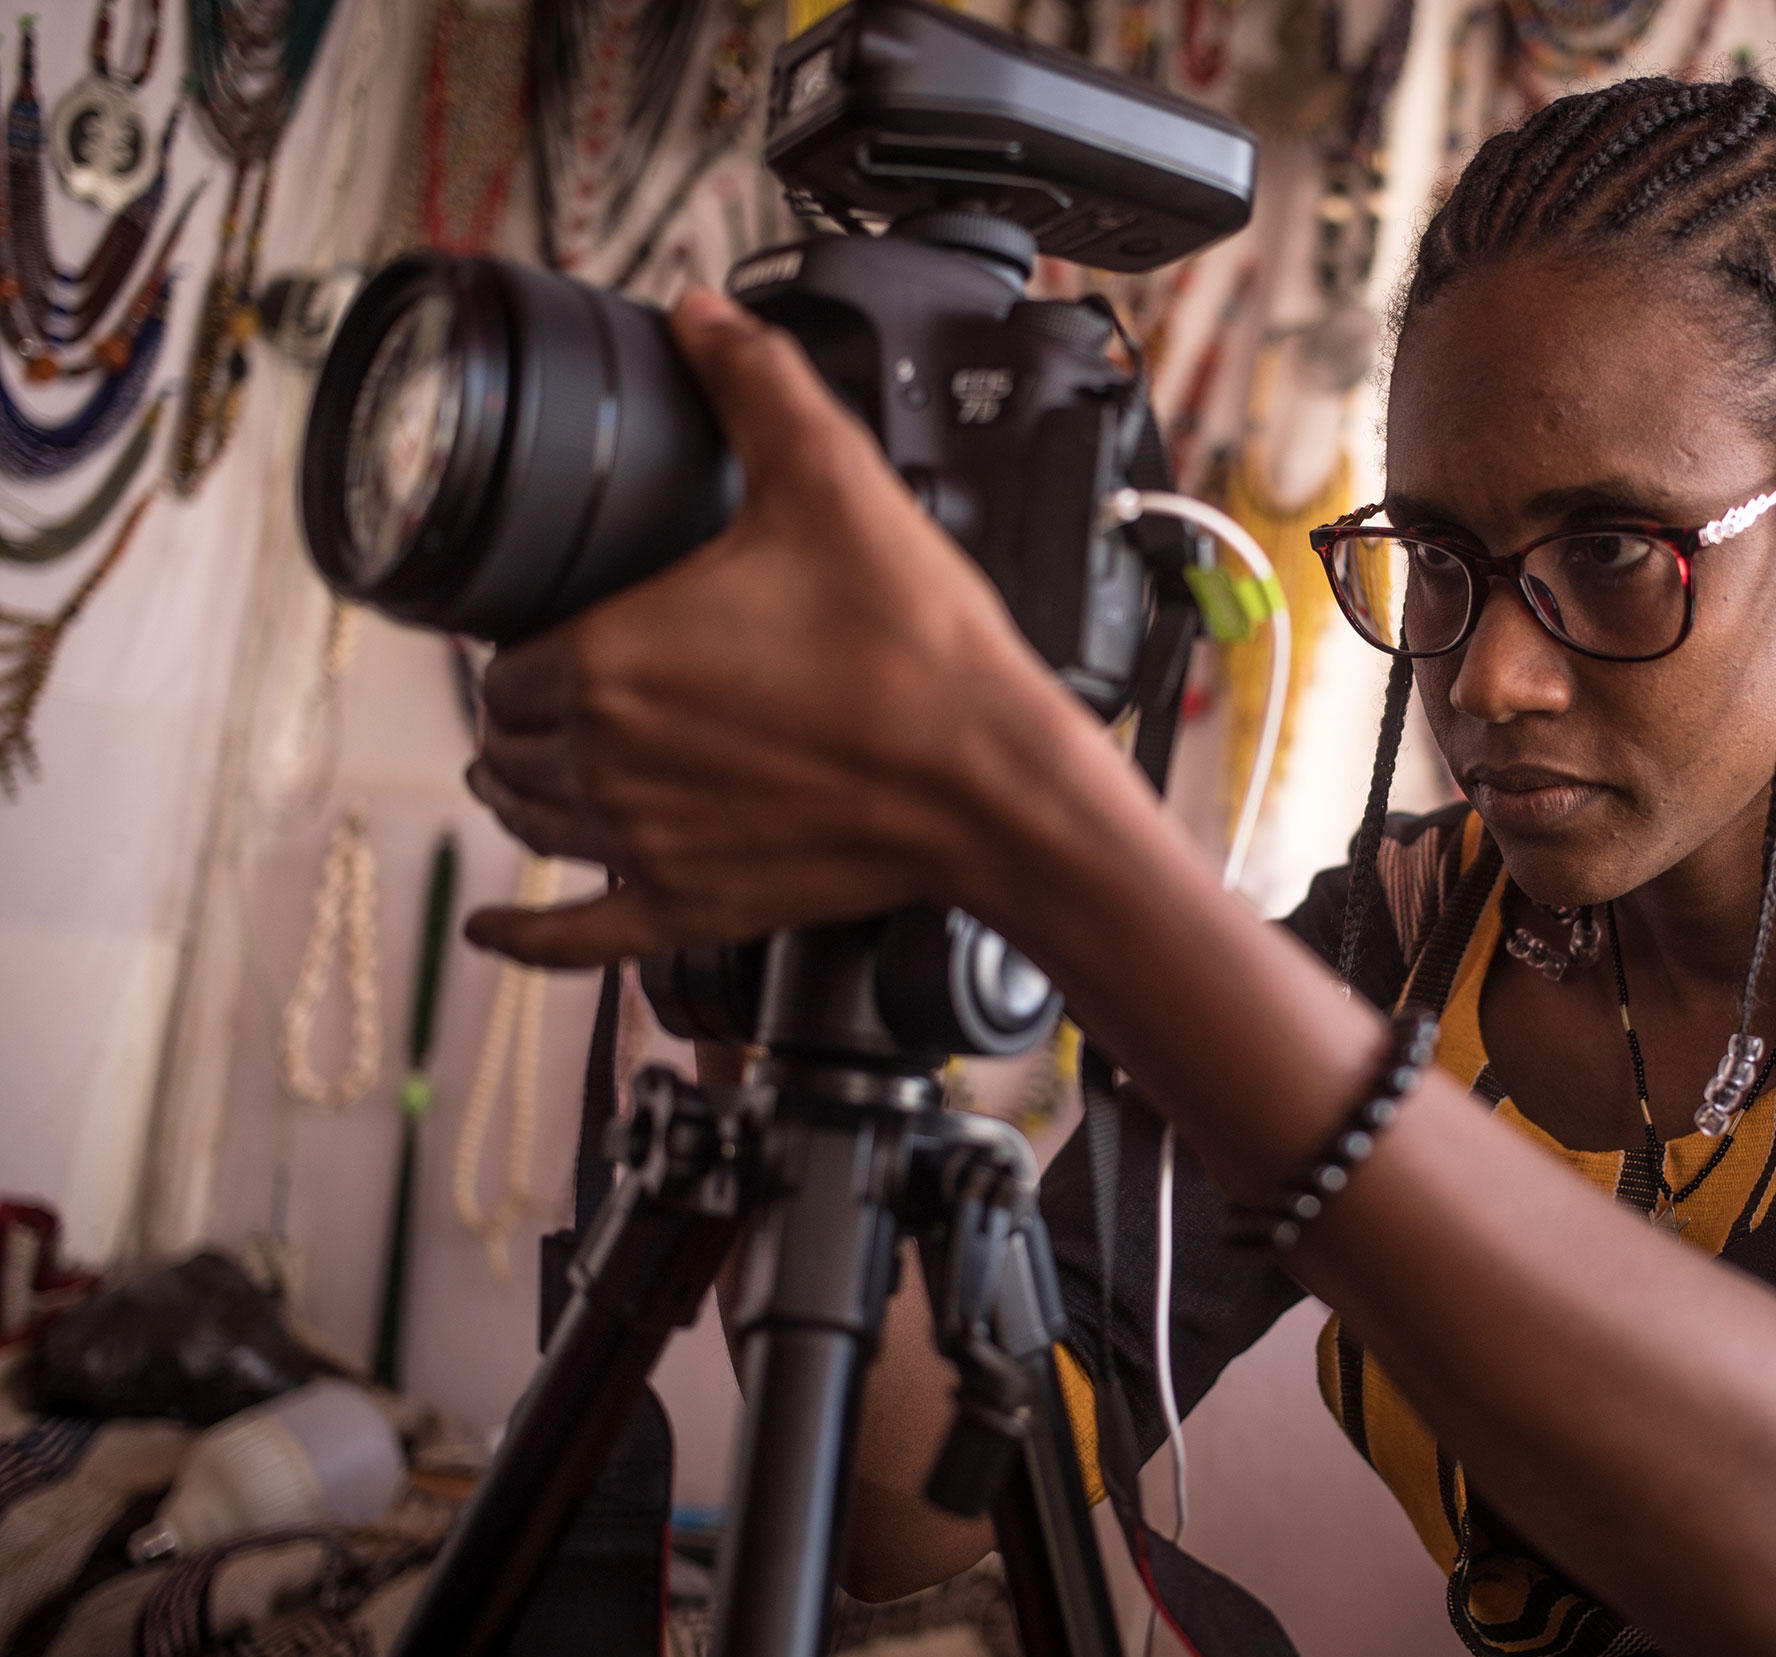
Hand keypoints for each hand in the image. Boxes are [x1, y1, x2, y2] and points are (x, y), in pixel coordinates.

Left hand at [465, 289, 1076, 966]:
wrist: (994, 781)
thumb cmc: (917, 650)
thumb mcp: (834, 483)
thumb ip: (756, 386)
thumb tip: (706, 314)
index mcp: (611, 660)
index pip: (509, 658)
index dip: (525, 640)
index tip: (566, 624)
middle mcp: (607, 761)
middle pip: (510, 741)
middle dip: (523, 713)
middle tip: (558, 687)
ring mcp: (644, 845)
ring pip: (532, 822)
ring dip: (520, 790)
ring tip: (528, 768)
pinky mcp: (693, 907)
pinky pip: (577, 938)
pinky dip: (527, 936)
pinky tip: (497, 928)